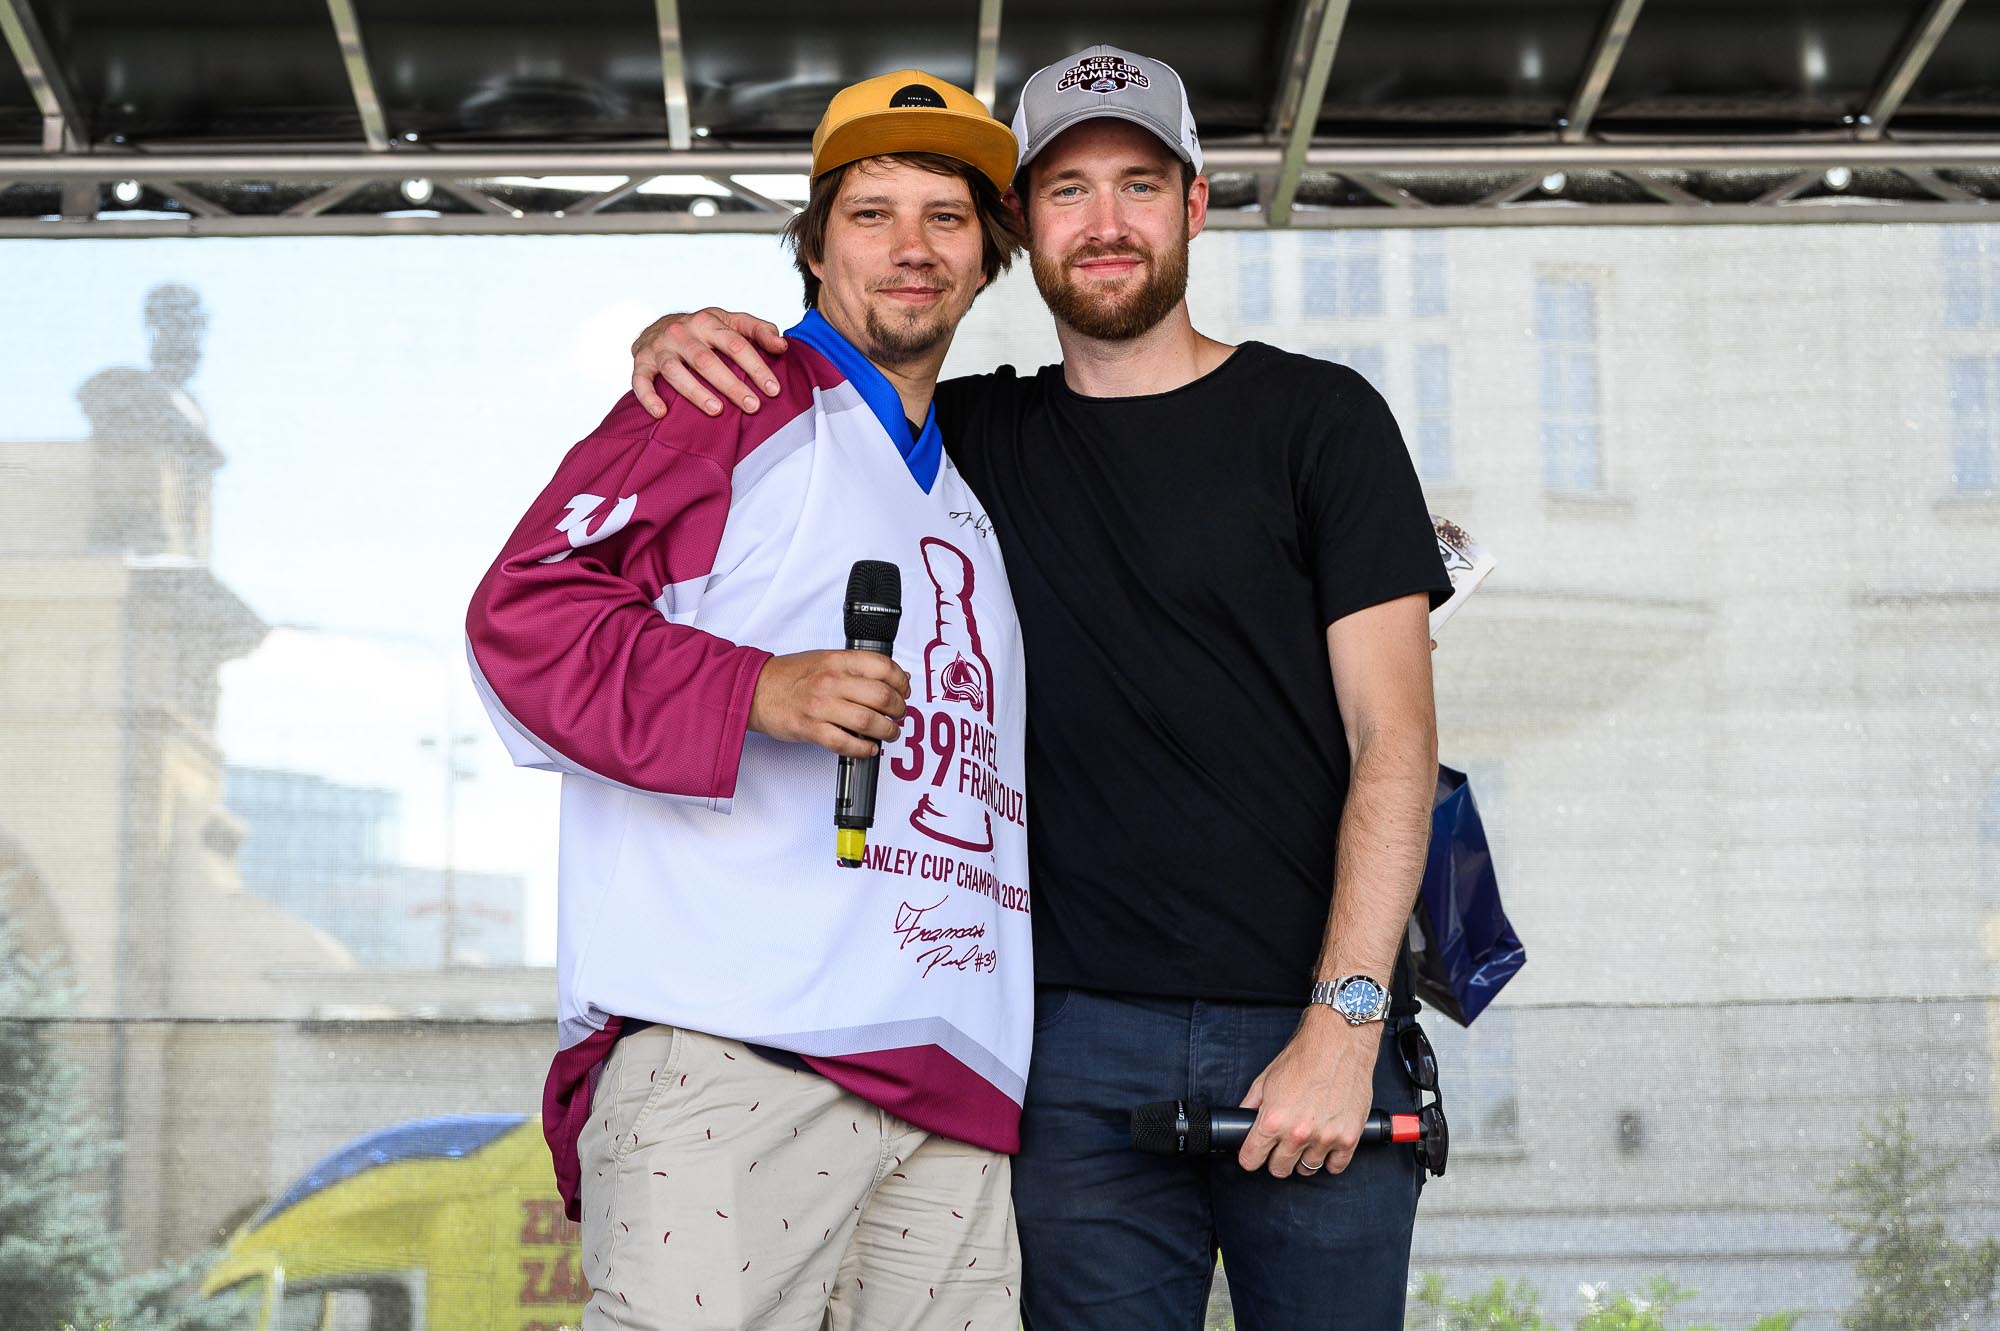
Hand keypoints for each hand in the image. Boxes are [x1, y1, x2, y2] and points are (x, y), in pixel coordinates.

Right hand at [631, 308, 787, 418]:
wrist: (659, 326)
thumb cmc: (705, 331)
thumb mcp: (731, 322)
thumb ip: (759, 331)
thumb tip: (783, 346)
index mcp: (708, 322)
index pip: (736, 344)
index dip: (756, 367)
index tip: (773, 390)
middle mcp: (682, 332)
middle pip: (707, 360)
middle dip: (731, 384)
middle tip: (752, 406)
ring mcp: (659, 347)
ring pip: (675, 371)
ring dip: (695, 392)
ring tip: (716, 411)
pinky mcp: (641, 362)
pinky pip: (640, 380)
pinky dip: (648, 397)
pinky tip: (661, 413)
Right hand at [748, 650, 910, 757]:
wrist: (755, 689)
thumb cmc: (791, 675)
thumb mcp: (826, 659)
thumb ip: (858, 667)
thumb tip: (895, 678)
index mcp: (838, 660)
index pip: (884, 667)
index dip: (901, 682)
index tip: (903, 691)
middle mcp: (832, 681)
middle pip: (882, 697)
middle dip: (898, 710)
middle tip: (899, 715)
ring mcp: (821, 706)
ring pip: (868, 721)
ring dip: (887, 731)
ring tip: (889, 733)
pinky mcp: (811, 729)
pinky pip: (845, 743)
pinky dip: (863, 749)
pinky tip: (869, 748)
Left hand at [1235, 1008, 1380, 1177]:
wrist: (1339, 1043)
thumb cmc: (1305, 1056)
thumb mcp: (1266, 1078)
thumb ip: (1251, 1104)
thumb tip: (1243, 1120)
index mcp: (1273, 1120)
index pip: (1251, 1159)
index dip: (1250, 1157)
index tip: (1254, 1155)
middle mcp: (1298, 1134)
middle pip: (1279, 1169)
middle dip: (1276, 1159)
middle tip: (1281, 1146)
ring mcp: (1325, 1138)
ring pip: (1307, 1169)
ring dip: (1304, 1158)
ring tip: (1306, 1140)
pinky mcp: (1349, 1138)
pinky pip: (1336, 1167)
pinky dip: (1330, 1160)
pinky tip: (1325, 1145)